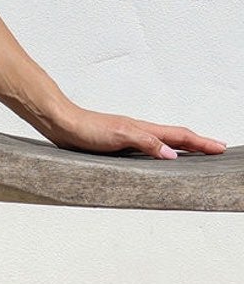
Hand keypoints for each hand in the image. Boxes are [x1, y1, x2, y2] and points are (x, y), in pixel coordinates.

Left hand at [42, 106, 227, 158]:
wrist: (62, 124)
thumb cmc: (87, 128)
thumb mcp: (120, 135)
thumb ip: (147, 143)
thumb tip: (173, 155)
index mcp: (144, 128)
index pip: (179, 136)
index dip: (201, 142)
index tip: (220, 147)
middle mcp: (140, 132)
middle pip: (176, 137)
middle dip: (198, 144)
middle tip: (216, 149)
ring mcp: (130, 137)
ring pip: (163, 142)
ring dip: (182, 147)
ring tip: (197, 154)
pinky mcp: (118, 144)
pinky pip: (148, 148)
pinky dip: (162, 152)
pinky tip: (159, 159)